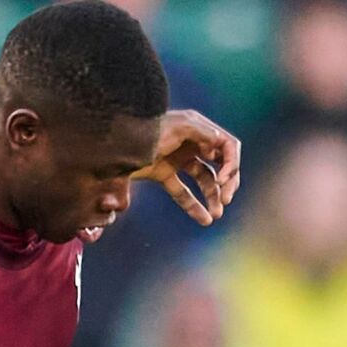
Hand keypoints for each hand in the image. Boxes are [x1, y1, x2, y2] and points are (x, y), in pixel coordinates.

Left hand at [133, 110, 239, 224]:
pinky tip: (204, 220)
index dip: (231, 164)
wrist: (116, 141)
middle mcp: (192, 143)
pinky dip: (193, 206)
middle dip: (227, 183)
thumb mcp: (178, 126)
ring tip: (216, 215)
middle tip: (226, 200)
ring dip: (213, 197)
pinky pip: (183, 192)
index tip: (223, 181)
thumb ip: (201, 132)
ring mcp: (178, 159)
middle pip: (220, 164)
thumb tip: (222, 141)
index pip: (227, 146)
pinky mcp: (164, 173)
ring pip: (204, 180)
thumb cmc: (147, 129)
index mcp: (198, 128)